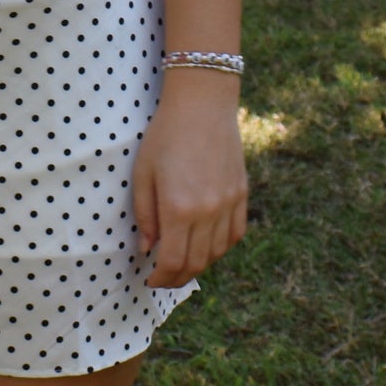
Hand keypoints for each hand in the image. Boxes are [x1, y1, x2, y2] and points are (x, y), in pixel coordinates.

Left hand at [132, 72, 248, 289]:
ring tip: (183, 262)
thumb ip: (145, 215)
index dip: (161, 279)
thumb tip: (148, 249)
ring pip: (218, 253)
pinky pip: (235, 234)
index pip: (172, 262)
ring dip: (199, 265)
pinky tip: (207, 245)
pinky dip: (221, 247)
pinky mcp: (241, 194)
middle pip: (196, 263)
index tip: (150, 280)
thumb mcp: (143, 174)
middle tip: (164, 278)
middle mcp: (207, 212)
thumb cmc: (165, 136)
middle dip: (177, 278)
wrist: (202, 106)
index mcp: (178, 209)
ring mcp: (228, 204)